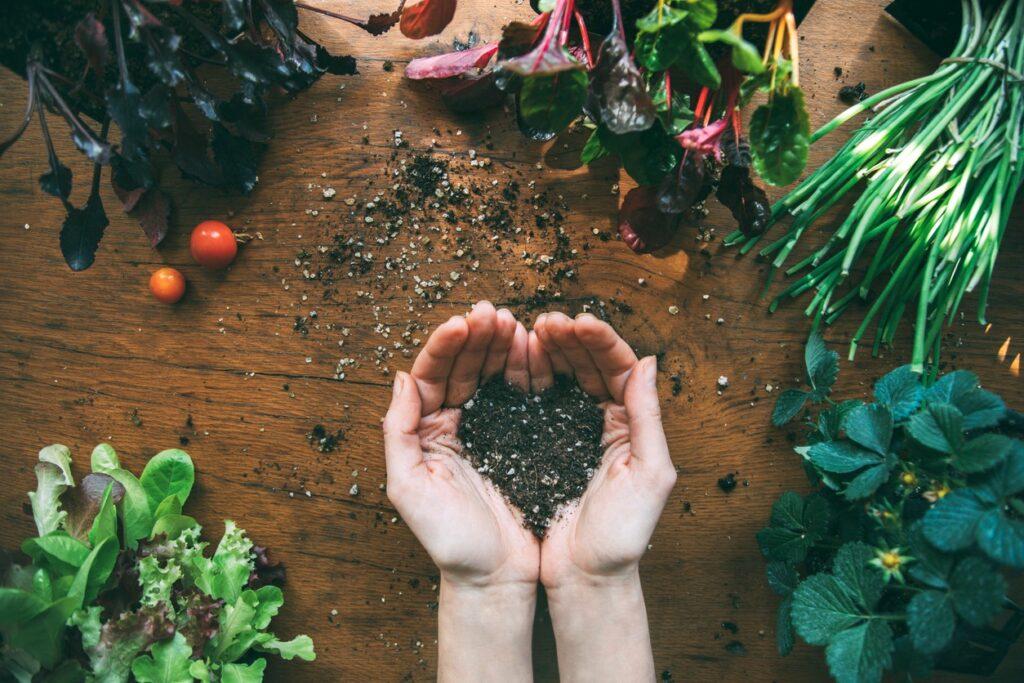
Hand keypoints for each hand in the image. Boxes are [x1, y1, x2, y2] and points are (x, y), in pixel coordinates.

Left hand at [383, 301, 538, 586]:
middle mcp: (451, 424)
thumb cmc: (450, 542)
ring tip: (513, 323)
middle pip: (461, 367)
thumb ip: (398, 432)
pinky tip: (533, 350)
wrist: (496, 577)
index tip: (464, 322)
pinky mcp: (518, 438)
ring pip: (489, 374)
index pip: (431, 375)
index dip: (446, 346)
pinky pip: (518, 395)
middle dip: (476, 336)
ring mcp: (485, 429)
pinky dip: (524, 370)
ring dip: (499, 346)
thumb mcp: (409, 488)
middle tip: (493, 313)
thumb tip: (401, 377)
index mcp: (424, 431)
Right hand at [531, 312, 676, 587]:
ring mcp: (569, 431)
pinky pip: (533, 401)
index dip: (600, 341)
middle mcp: (603, 421)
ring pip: (559, 377)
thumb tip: (649, 360)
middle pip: (587, 365)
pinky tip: (513, 360)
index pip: (619, 368)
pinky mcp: (538, 445)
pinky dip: (524, 377)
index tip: (578, 322)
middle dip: (568, 338)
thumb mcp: (650, 475)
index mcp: (632, 424)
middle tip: (547, 321)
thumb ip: (650, 417)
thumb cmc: (623, 536)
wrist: (585, 579)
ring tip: (526, 330)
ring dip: (545, 351)